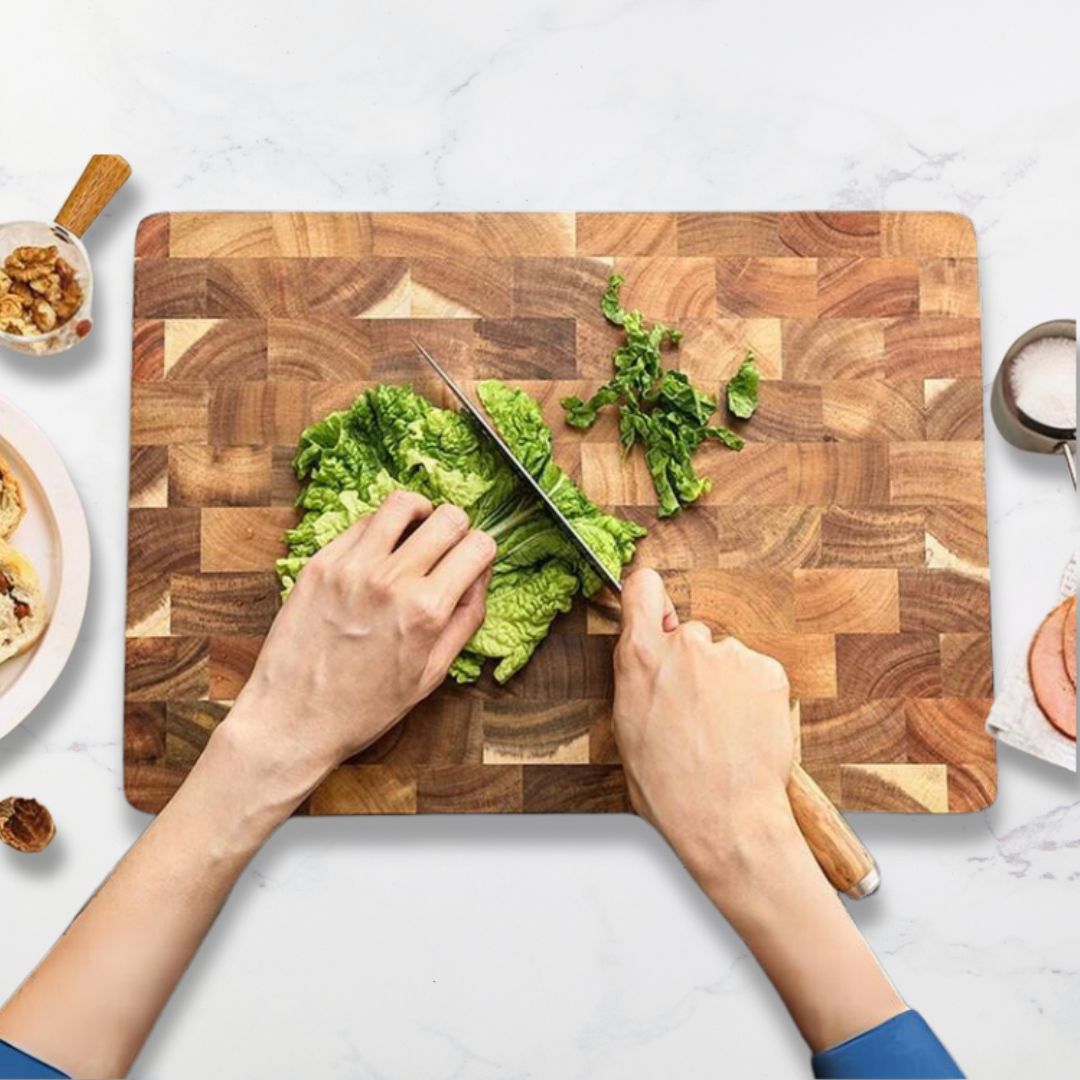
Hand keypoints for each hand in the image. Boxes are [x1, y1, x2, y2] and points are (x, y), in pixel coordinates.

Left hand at [221, 491, 495, 798]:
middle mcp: (392, 581)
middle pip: (448, 517)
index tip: (472, 562)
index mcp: (426, 611)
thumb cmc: (363, 708)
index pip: (478, 545)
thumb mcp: (432, 674)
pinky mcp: (320, 564)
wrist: (293, 720)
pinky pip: (361, 523)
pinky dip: (378, 530)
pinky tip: (378, 553)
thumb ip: (465, 620)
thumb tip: (479, 576)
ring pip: (402, 503)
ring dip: (418, 514)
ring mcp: (352, 567)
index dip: (482, 552)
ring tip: (414, 535)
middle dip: (457, 529)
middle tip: (447, 548)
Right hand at [613, 568, 797, 892]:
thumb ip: (636, 677)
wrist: (727, 821)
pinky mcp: (768, 672)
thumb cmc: (672, 789)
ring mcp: (731, 655)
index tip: (655, 612)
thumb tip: (644, 653)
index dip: (650, 600)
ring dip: (725, 683)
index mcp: (641, 657)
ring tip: (722, 731)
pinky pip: (756, 673)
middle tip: (693, 710)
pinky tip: (745, 731)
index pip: (643, 587)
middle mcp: (686, 645)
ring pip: (725, 656)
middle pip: (689, 633)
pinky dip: (754, 696)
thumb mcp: (626, 730)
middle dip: (692, 662)